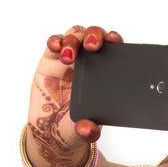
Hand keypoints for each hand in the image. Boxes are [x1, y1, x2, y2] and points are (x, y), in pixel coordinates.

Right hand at [26, 24, 122, 166]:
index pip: (114, 51)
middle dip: (95, 35)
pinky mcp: (51, 60)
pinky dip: (55, 41)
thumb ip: (88, 130)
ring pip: (75, 35)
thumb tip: (89, 130)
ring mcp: (70, 59)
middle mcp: (89, 62)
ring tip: (68, 57)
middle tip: (92, 46)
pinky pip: (54, 43)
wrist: (51, 131)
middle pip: (94, 36)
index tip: (116, 42)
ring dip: (73, 40)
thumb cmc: (75, 125)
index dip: (116, 42)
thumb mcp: (84, 131)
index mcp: (105, 75)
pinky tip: (56, 47)